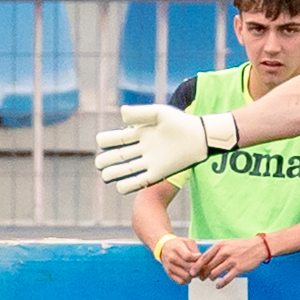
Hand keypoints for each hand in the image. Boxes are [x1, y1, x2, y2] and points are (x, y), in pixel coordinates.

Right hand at [95, 105, 238, 192]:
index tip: (102, 141)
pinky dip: (129, 185)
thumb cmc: (181, 122)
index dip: (106, 140)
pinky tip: (119, 186)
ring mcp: (149, 161)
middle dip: (106, 160)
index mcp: (140, 133)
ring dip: (114, 173)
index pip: (116, 138)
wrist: (200, 138)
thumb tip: (121, 113)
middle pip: (118, 156)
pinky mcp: (158, 173)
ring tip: (106, 176)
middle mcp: (142, 148)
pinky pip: (140, 181)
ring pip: (126, 170)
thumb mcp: (159, 113)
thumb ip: (140, 113)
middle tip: (100, 163)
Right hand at [157, 234, 201, 284]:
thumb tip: (199, 258)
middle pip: (188, 267)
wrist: (164, 248)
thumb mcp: (188, 242)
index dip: (197, 258)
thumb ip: (194, 250)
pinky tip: (189, 274)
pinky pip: (181, 281)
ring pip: (186, 276)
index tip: (199, 256)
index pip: (188, 256)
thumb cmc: (179, 245)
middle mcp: (171, 258)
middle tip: (200, 265)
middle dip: (197, 267)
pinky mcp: (170, 274)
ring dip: (193, 275)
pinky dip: (187, 280)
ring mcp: (170, 267)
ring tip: (195, 270)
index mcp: (176, 248)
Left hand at [195, 236, 269, 288]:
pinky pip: (226, 279)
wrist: (259, 247)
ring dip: (211, 278)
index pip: (204, 257)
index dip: (196, 266)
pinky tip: (218, 286)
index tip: (192, 272)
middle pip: (208, 266)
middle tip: (201, 278)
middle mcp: (225, 253)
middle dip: (202, 274)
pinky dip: (220, 284)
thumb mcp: (227, 244)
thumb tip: (205, 262)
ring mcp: (232, 261)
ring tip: (211, 279)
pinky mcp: (239, 268)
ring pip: (215, 273)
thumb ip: (216, 252)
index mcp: (220, 246)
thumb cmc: (242, 246)